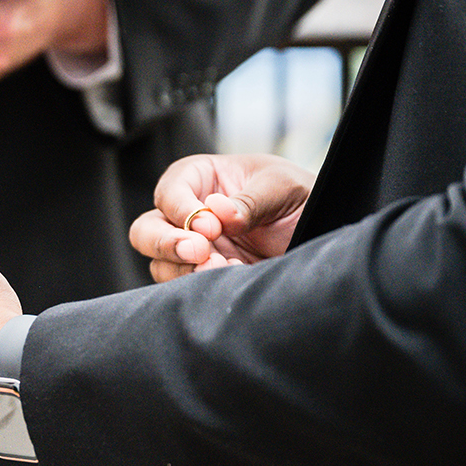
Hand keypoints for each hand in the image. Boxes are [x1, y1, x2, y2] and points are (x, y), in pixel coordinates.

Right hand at [128, 153, 314, 280]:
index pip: (169, 192)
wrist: (319, 229)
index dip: (182, 210)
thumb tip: (218, 211)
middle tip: (200, 253)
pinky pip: (183, 286)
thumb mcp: (281, 187)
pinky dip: (202, 286)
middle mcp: (187, 214)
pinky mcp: (203, 275)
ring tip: (226, 268)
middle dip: (166, 244)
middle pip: (146, 231)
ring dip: (187, 270)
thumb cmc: (298, 197)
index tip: (210, 226)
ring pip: (160, 264)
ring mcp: (192, 248)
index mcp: (200, 178)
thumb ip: (250, 200)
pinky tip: (235, 276)